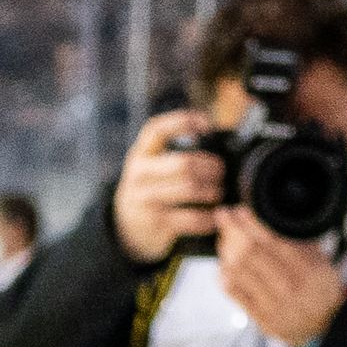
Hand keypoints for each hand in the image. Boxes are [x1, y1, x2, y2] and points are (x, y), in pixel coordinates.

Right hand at [112, 106, 225, 265]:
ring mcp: (146, 199)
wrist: (126, 225)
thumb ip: (173, 152)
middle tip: (221, 170)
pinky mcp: (156, 223)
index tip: (206, 123)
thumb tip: (218, 138)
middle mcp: (140, 174)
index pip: (157, 130)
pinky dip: (208, 217)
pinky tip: (215, 215)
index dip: (183, 121)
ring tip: (219, 191)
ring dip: (211, 190)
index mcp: (141, 154)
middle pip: (183, 163)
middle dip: (210, 166)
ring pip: (189, 189)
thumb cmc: (150, 187)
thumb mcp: (152, 166)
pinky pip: (191, 218)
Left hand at [216, 215, 346, 346]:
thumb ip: (302, 243)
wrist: (326, 328)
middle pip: (251, 254)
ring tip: (223, 238)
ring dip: (226, 251)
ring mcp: (274, 306)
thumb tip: (275, 220)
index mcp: (308, 271)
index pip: (273, 241)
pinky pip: (236, 294)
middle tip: (223, 216)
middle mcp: (290, 289)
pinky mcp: (262, 319)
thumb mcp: (324, 263)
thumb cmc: (322, 290)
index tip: (240, 211)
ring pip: (239, 273)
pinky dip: (225, 276)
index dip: (252, 223)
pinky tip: (224, 265)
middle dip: (232, 230)